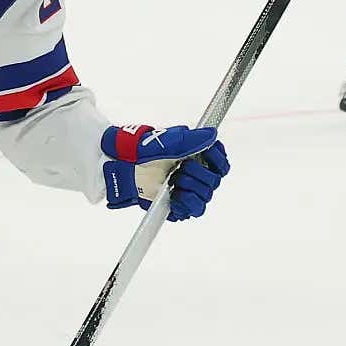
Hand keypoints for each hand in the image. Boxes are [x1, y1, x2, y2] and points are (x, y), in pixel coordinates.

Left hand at [102, 124, 231, 222]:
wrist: (124, 166)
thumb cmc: (144, 151)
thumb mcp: (169, 141)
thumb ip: (193, 139)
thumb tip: (212, 134)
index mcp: (198, 158)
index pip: (221, 165)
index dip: (218, 160)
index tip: (207, 153)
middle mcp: (195, 176)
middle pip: (214, 181)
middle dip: (198, 173)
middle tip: (180, 167)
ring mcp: (187, 192)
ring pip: (205, 196)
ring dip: (190, 187)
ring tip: (173, 180)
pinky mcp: (179, 207)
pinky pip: (194, 210)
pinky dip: (186, 202)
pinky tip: (174, 194)